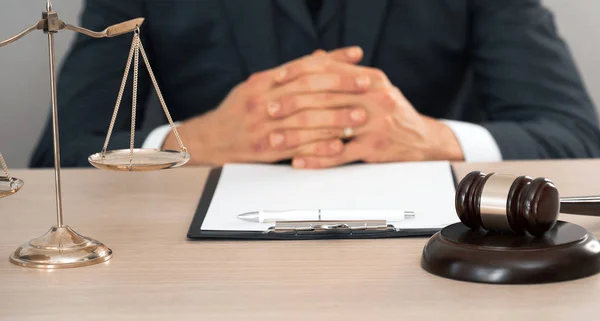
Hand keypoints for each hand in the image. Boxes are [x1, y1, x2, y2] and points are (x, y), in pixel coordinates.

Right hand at [162, 47, 369, 165]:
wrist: (210, 139)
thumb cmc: (240, 110)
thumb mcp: (262, 84)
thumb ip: (294, 71)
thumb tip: (328, 55)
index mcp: (265, 82)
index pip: (305, 71)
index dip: (335, 71)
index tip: (360, 72)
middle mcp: (263, 102)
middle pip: (308, 93)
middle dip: (341, 91)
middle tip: (367, 92)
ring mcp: (263, 127)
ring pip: (305, 121)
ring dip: (335, 120)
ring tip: (360, 118)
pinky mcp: (264, 150)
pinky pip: (296, 148)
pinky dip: (319, 147)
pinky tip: (338, 146)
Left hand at [268, 62, 464, 168]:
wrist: (422, 139)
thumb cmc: (391, 112)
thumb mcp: (373, 86)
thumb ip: (345, 73)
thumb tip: (315, 56)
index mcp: (371, 79)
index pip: (329, 70)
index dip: (300, 73)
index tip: (277, 78)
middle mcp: (374, 98)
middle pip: (325, 98)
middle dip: (292, 103)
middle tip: (269, 109)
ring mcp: (375, 124)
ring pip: (328, 128)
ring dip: (297, 135)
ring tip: (275, 139)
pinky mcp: (374, 149)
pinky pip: (339, 155)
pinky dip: (316, 159)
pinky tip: (297, 161)